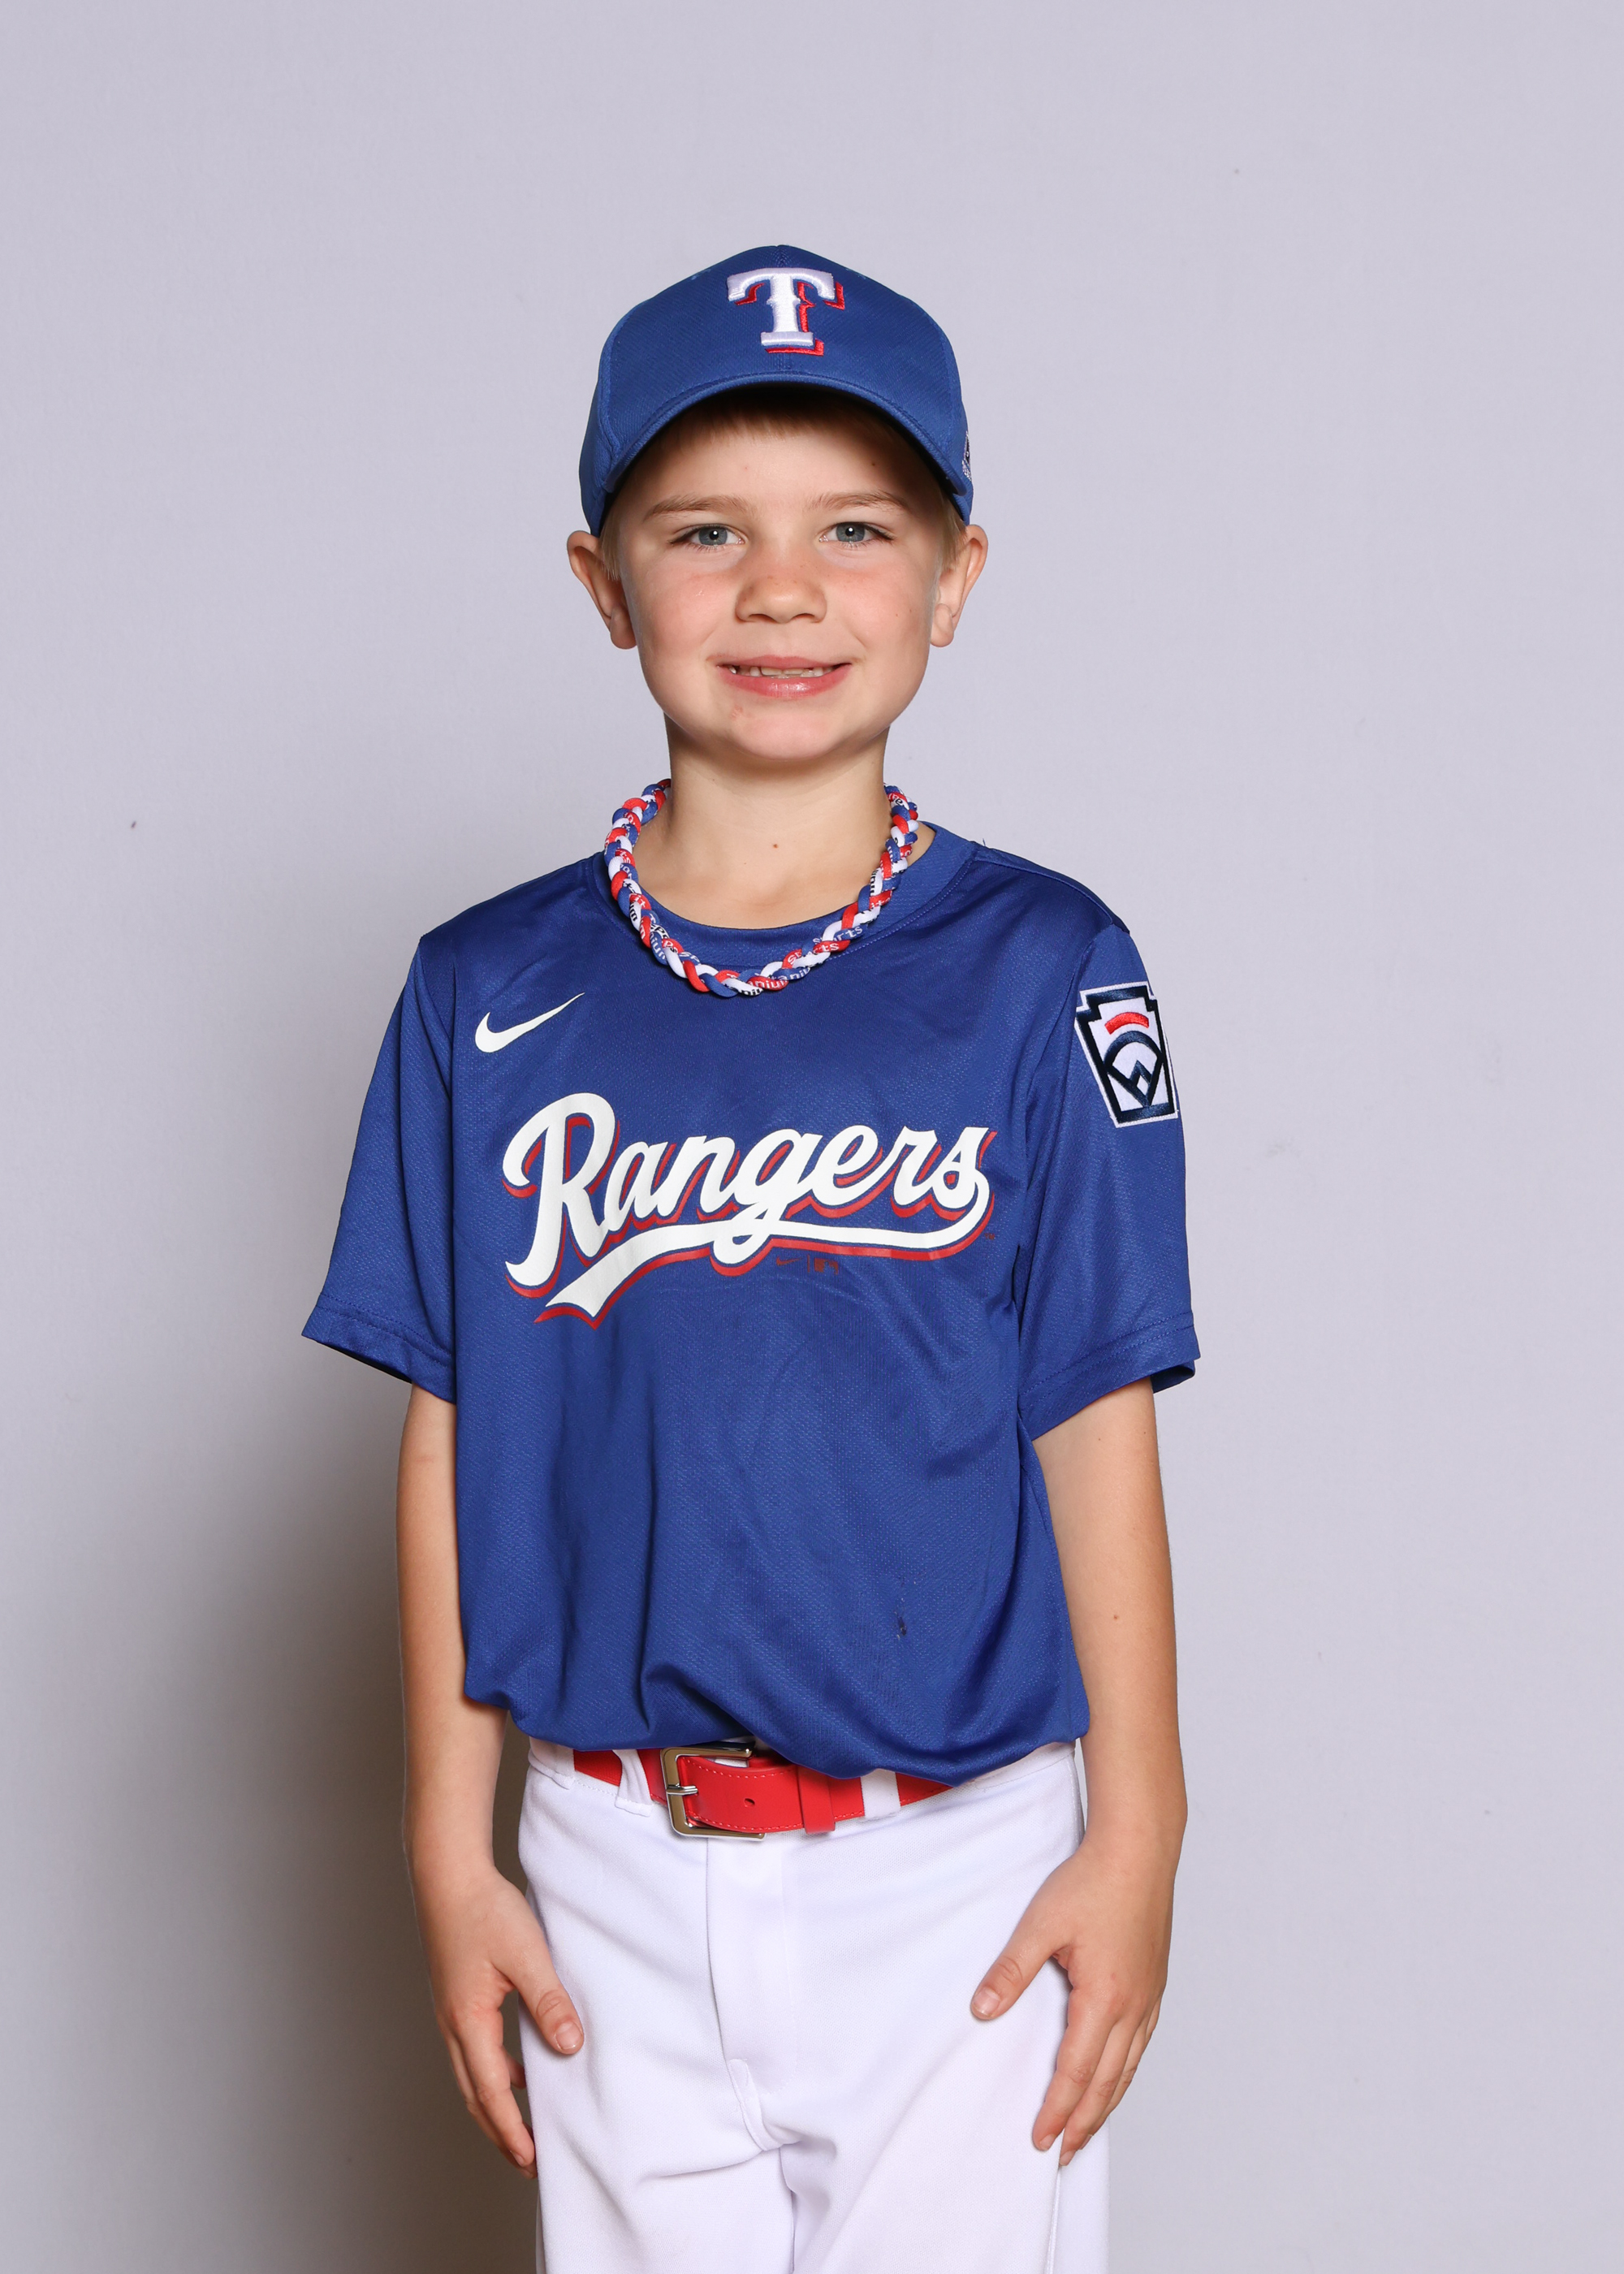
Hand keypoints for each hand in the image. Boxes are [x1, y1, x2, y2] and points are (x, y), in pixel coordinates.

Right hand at [411, 1857, 583, 2171]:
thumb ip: (548, 2001)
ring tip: (524, 2127)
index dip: (511, 2129)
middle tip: (528, 2162)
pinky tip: (521, 2069)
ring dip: (496, 2106)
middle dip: (500, 2132)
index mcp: (467, 2020)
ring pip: (472, 2076)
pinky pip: (474, 2052)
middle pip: (475, 2095)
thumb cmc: (484, 1910)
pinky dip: (495, 2074)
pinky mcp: (456, 2000)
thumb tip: (569, 2047)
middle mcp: (452, 2024)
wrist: (448, 1875)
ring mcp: (450, 2013)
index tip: (530, 2160)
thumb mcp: (526, 1955)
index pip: (492, 2091)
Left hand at [970, 1828, 1175, 2163]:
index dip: (1057, 2109)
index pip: (1077, 2071)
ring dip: (1106, 2103)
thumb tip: (982, 2010)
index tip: (1041, 2140)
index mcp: (1105, 1997)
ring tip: (1087, 2129)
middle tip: (1063, 2154)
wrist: (1139, 1849)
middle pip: (1108, 2082)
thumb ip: (1011, 1970)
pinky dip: (1126, 2071)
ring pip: (1129, 2067)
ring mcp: (1149, 1996)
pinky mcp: (1154, 1983)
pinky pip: (1141, 2043)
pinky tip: (1116, 2075)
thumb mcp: (1041, 1924)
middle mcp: (1133, 2006)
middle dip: (1083, 2122)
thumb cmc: (1092, 1881)